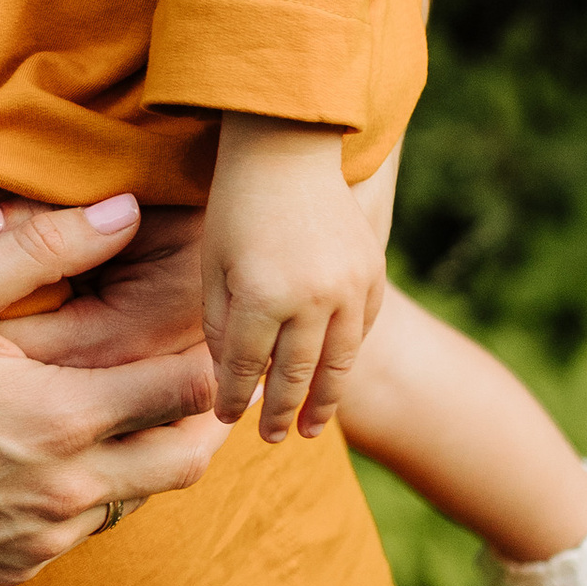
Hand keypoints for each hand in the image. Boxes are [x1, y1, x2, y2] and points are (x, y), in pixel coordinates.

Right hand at [0, 194, 224, 582]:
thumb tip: (126, 211)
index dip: (208, 353)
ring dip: (144, 458)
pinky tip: (57, 457)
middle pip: (189, 460)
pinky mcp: (16, 566)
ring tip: (128, 412)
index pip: (188, 389)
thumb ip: (42, 248)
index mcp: (62, 417)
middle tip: (203, 381)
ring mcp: (43, 537)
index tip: (205, 329)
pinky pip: (83, 532)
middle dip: (205, 419)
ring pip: (138, 500)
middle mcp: (67, 489)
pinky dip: (90, 495)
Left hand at [201, 115, 387, 441]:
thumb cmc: (236, 205)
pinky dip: (347, 356)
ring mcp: (349, 286)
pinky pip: (362, 330)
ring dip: (324, 400)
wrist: (288, 146)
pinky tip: (334, 375)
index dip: (235, 398)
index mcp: (261, 296)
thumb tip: (231, 380)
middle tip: (274, 439)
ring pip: (339, 362)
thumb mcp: (214, 265)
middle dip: (281, 412)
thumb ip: (223, 326)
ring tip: (310, 428)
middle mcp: (311, 298)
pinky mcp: (372, 273)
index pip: (247, 368)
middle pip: (297, 375)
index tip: (226, 419)